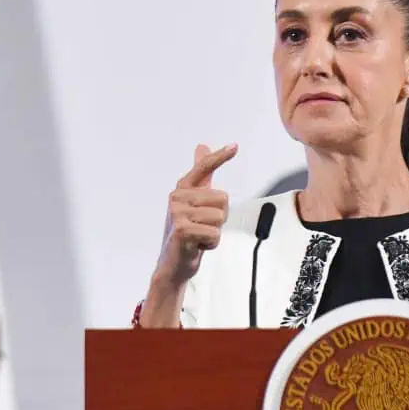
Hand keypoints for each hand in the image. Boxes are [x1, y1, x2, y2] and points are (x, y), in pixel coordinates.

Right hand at [154, 143, 237, 285]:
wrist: (173, 263)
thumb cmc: (187, 231)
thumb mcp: (194, 201)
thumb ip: (200, 176)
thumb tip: (202, 146)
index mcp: (182, 189)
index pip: (203, 168)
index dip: (219, 156)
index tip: (235, 146)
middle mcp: (177, 198)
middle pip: (223, 199)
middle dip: (220, 217)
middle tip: (202, 227)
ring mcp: (177, 214)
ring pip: (220, 217)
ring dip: (215, 232)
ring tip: (199, 236)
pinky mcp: (182, 231)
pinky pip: (214, 233)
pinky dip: (211, 243)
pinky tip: (197, 246)